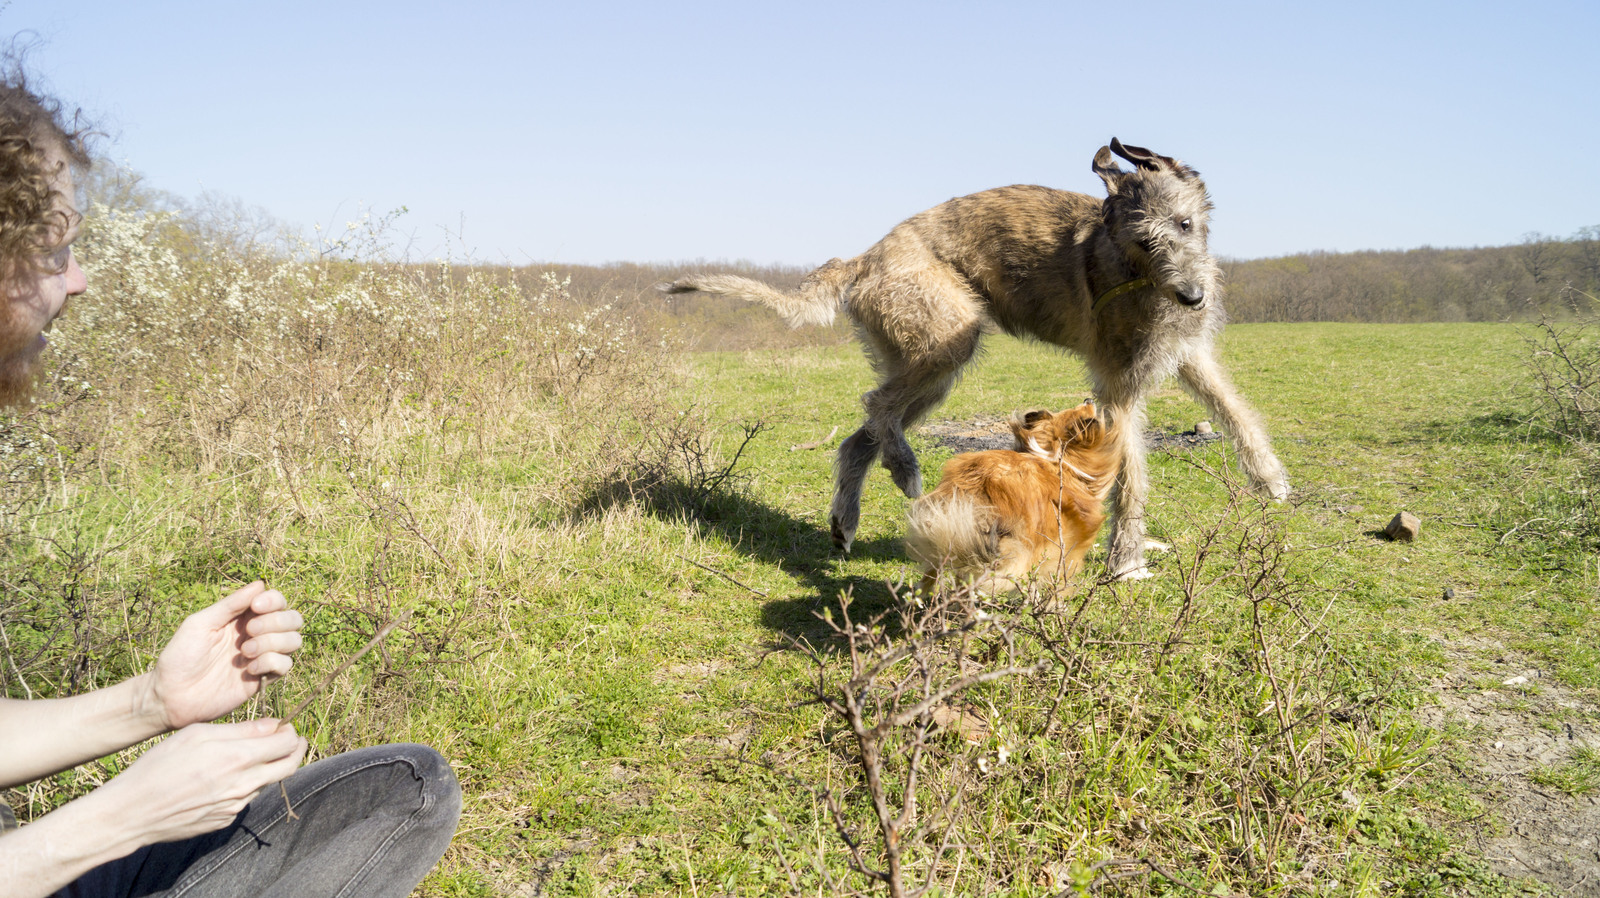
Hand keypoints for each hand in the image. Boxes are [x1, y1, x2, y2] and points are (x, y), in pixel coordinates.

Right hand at [97, 719, 306, 844]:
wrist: (133, 811)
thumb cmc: (159, 765)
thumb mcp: (196, 734)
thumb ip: (240, 730)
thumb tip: (274, 725)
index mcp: (237, 758)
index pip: (287, 744)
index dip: (290, 732)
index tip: (285, 726)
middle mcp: (242, 784)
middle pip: (289, 766)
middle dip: (296, 750)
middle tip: (293, 741)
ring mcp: (235, 806)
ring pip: (266, 783)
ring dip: (268, 768)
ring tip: (252, 756)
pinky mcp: (225, 820)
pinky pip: (245, 799)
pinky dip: (244, 786)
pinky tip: (223, 779)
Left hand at [148, 582, 303, 729]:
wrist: (173, 696)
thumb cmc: (180, 656)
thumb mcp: (200, 624)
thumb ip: (230, 605)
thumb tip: (260, 584)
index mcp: (242, 617)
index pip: (276, 601)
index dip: (273, 600)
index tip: (256, 607)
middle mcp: (257, 634)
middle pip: (293, 619)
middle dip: (277, 622)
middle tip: (249, 631)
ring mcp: (262, 656)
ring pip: (294, 640)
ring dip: (274, 642)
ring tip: (246, 651)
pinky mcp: (264, 678)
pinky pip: (286, 665)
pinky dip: (271, 663)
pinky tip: (249, 669)